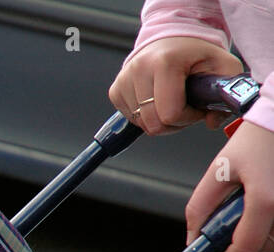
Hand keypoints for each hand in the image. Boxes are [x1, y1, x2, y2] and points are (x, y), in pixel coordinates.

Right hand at [109, 37, 242, 134]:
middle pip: (153, 124)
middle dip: (173, 123)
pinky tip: (156, 101)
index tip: (196, 106)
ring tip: (171, 101)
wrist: (172, 40)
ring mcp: (124, 80)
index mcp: (165, 62)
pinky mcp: (115, 90)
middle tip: (185, 107)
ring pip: (142, 125)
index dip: (188, 118)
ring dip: (159, 120)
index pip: (170, 114)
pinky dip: (146, 116)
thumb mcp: (223, 66)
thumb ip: (224, 95)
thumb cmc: (196, 54)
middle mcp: (139, 69)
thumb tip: (211, 122)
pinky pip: (131, 119)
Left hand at [186, 120, 273, 251]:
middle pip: (259, 250)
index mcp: (266, 202)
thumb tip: (192, 237)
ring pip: (273, 241)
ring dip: (254, 235)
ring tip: (243, 206)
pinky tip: (259, 201)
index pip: (243, 250)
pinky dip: (267, 223)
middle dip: (236, 246)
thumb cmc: (256, 138)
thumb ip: (201, 206)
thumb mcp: (219, 170)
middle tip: (223, 226)